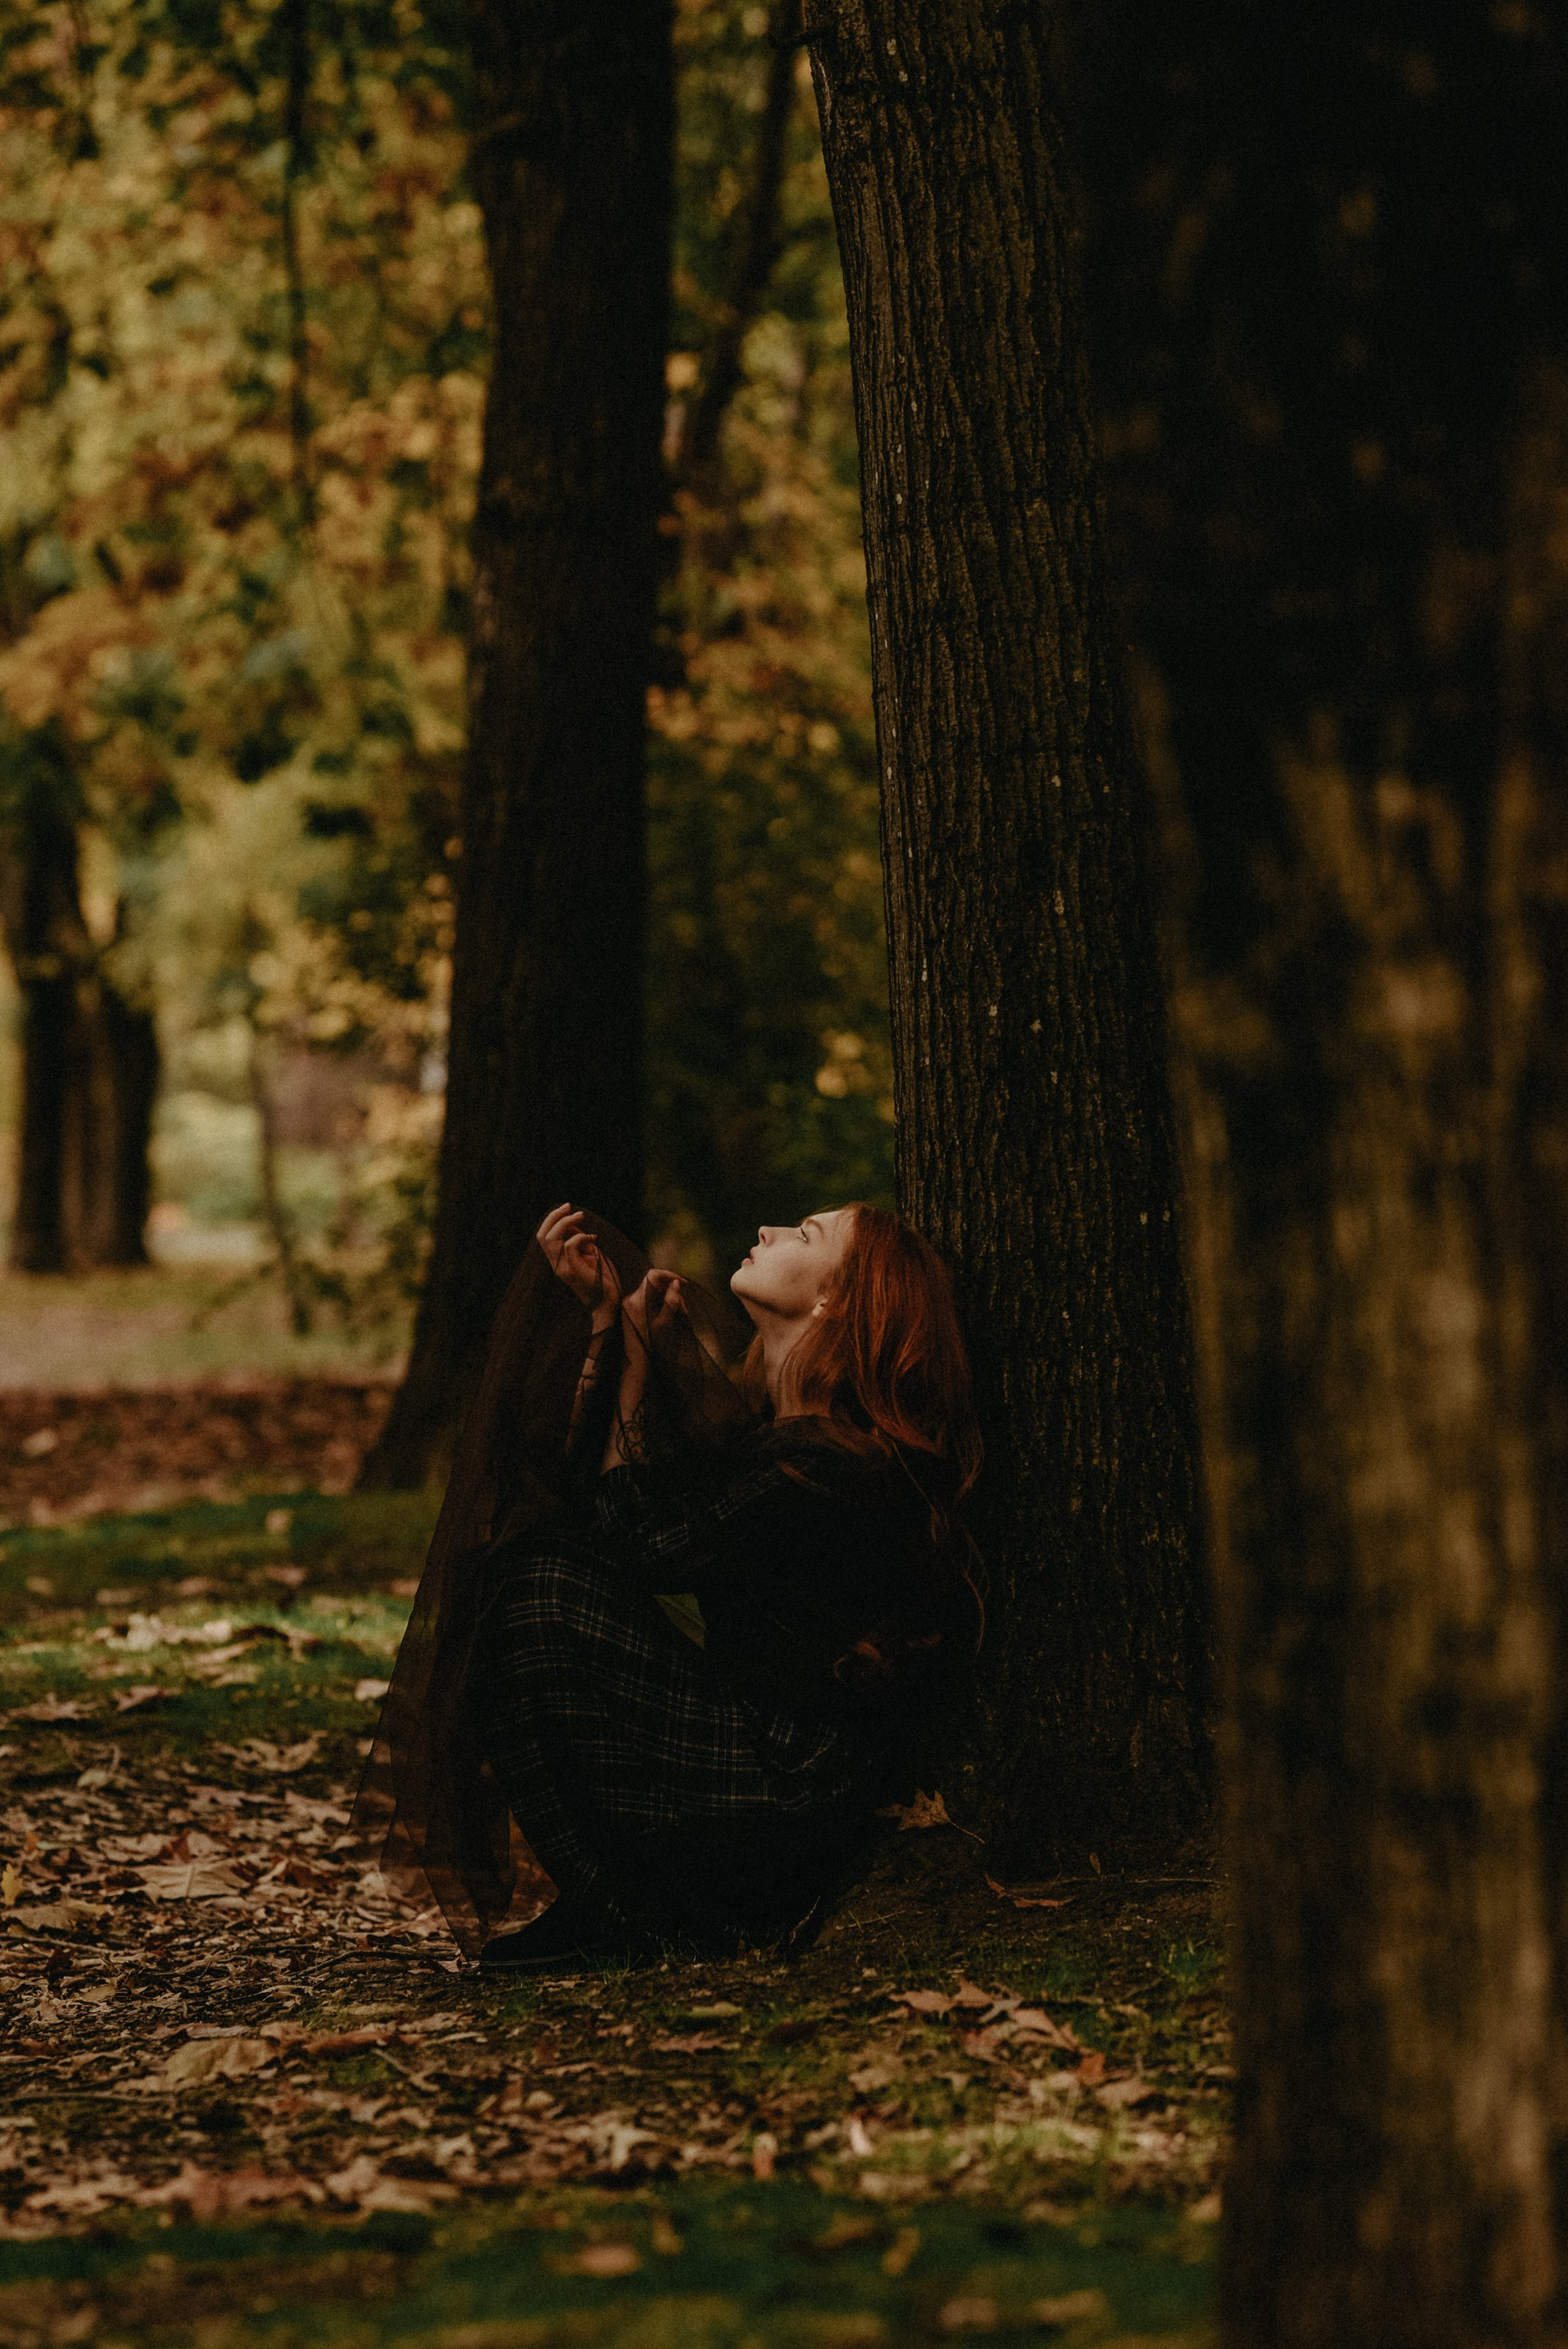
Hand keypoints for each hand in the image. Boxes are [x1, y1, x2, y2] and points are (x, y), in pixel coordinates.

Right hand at [536, 1203, 620, 1328]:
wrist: (608, 1301)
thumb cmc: (601, 1276)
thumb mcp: (588, 1253)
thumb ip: (578, 1239)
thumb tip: (574, 1222)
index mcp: (556, 1260)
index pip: (542, 1236)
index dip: (551, 1219)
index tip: (566, 1208)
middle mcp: (556, 1264)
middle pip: (542, 1235)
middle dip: (554, 1217)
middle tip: (570, 1207)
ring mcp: (562, 1268)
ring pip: (551, 1239)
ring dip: (565, 1222)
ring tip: (581, 1216)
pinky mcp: (573, 1270)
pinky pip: (569, 1246)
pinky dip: (581, 1236)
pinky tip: (593, 1238)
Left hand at [621, 1266, 687, 1350]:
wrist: (637, 1363)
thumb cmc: (651, 1345)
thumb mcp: (665, 1322)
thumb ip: (671, 1301)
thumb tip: (676, 1283)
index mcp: (638, 1300)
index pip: (653, 1275)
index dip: (669, 1276)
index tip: (683, 1284)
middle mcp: (631, 1299)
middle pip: (654, 1285)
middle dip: (671, 1293)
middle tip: (683, 1309)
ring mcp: (629, 1305)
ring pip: (653, 1293)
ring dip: (667, 1300)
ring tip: (679, 1315)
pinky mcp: (631, 1311)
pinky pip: (648, 1301)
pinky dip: (660, 1305)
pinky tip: (668, 1317)